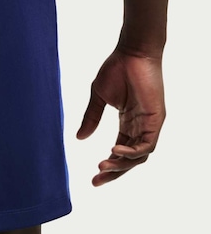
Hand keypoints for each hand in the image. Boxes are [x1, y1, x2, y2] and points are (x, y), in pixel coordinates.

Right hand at [77, 45, 165, 185]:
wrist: (131, 52)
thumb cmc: (116, 69)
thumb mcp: (98, 97)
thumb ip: (91, 118)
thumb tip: (79, 138)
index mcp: (127, 122)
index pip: (120, 151)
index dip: (108, 165)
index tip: (92, 176)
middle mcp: (140, 127)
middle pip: (130, 159)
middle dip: (114, 172)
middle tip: (96, 180)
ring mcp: (149, 124)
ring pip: (139, 156)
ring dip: (121, 164)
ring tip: (103, 166)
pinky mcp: (155, 120)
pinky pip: (147, 145)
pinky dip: (132, 152)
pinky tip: (115, 150)